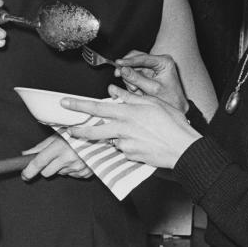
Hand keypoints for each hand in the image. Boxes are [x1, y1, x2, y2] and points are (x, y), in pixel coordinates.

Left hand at [20, 134, 92, 179]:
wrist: (102, 135)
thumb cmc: (78, 132)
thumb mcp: (59, 134)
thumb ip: (41, 146)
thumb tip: (26, 154)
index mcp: (60, 147)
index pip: (39, 162)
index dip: (29, 171)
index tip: (24, 175)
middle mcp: (69, 159)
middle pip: (47, 172)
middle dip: (46, 167)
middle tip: (52, 158)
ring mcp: (78, 167)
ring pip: (60, 173)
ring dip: (61, 167)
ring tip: (69, 154)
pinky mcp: (86, 173)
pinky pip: (72, 175)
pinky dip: (72, 169)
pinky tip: (77, 159)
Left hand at [62, 86, 200, 168]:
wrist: (182, 148)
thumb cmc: (172, 123)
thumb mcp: (152, 102)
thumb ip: (130, 96)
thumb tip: (112, 90)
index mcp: (128, 112)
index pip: (97, 107)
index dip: (78, 105)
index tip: (64, 103)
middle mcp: (123, 128)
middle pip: (93, 130)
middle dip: (79, 130)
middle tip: (69, 130)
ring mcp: (126, 144)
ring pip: (111, 139)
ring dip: (115, 137)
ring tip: (136, 133)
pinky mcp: (130, 156)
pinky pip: (123, 150)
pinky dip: (127, 146)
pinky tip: (142, 142)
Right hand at [114, 51, 188, 112]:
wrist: (177, 106)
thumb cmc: (170, 98)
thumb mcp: (152, 89)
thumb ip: (137, 79)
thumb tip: (123, 70)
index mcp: (164, 61)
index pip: (143, 57)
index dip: (129, 61)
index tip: (118, 63)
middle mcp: (158, 61)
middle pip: (136, 58)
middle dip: (128, 69)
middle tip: (119, 76)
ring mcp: (152, 67)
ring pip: (133, 67)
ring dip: (130, 78)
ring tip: (136, 90)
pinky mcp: (148, 73)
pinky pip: (134, 74)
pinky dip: (132, 81)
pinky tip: (137, 90)